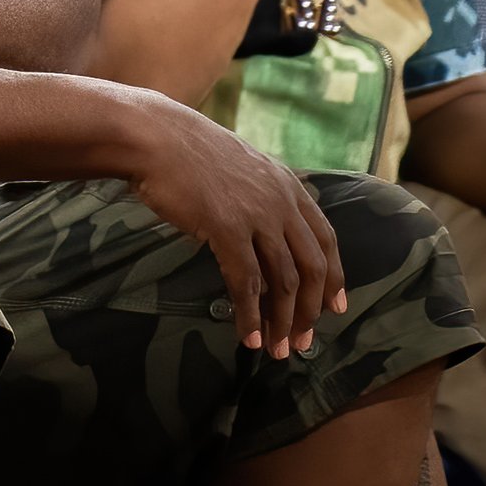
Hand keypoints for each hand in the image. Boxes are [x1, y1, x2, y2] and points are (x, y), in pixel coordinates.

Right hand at [124, 91, 346, 357]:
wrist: (152, 136)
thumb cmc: (183, 149)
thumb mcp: (238, 166)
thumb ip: (256, 193)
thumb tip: (257, 226)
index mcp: (287, 185)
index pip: (325, 240)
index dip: (333, 278)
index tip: (334, 308)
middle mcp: (281, 202)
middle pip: (311, 267)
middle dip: (309, 311)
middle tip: (302, 342)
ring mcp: (257, 216)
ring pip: (284, 281)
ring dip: (282, 321)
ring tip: (276, 349)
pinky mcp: (227, 229)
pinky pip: (247, 282)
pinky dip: (250, 314)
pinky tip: (246, 335)